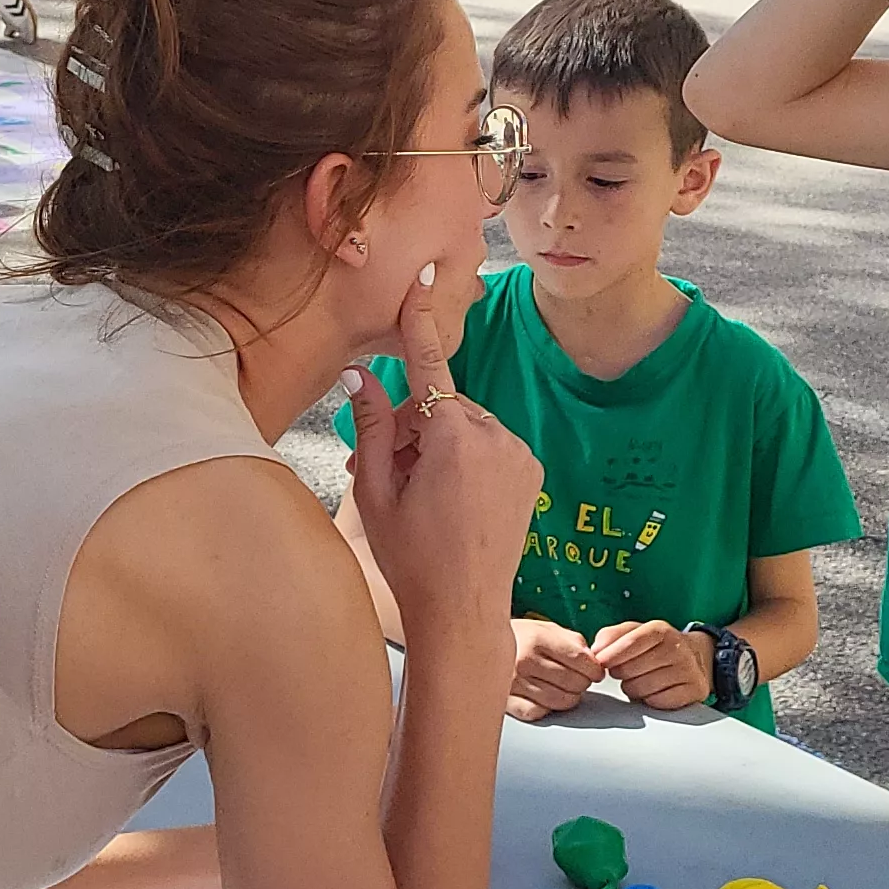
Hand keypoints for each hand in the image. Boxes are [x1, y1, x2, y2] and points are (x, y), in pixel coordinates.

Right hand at [341, 267, 544, 644]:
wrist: (464, 612)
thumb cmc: (411, 558)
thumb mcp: (376, 490)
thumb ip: (371, 425)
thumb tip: (358, 373)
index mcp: (452, 437)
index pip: (429, 366)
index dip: (420, 321)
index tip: (423, 277)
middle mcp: (494, 436)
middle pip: (440, 405)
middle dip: (410, 427)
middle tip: (383, 472)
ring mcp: (518, 454)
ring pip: (464, 426)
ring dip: (437, 444)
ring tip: (416, 493)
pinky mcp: (530, 470)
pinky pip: (489, 445)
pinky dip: (465, 459)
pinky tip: (448, 498)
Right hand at [505, 618, 602, 723]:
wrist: (479, 643)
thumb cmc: (516, 636)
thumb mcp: (545, 628)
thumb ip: (572, 641)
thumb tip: (594, 660)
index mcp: (537, 639)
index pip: (580, 660)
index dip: (594, 669)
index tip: (595, 671)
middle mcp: (525, 661)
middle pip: (573, 682)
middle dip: (582, 682)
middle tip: (577, 678)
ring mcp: (514, 683)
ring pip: (559, 700)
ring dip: (568, 697)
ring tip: (563, 687)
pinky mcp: (505, 700)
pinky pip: (537, 712)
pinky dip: (546, 708)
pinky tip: (545, 697)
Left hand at [590, 620, 712, 711]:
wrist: (696, 656)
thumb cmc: (657, 646)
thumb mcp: (635, 632)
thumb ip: (610, 636)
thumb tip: (596, 651)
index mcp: (660, 630)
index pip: (630, 643)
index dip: (611, 655)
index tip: (600, 663)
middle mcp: (677, 648)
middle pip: (631, 669)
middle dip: (621, 673)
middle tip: (627, 670)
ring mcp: (687, 670)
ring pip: (642, 689)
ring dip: (634, 688)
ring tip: (641, 679)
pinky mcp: (694, 690)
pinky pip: (657, 702)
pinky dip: (650, 699)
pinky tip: (654, 690)